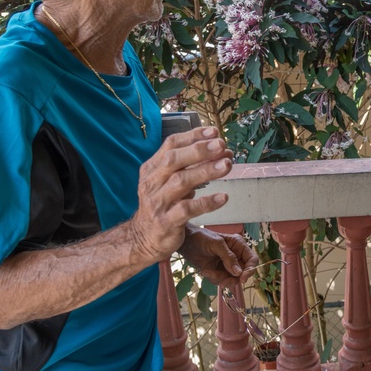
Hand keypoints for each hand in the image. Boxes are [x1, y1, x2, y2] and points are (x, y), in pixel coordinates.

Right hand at [130, 127, 234, 265]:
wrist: (143, 238)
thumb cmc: (163, 205)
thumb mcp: (169, 182)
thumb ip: (190, 166)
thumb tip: (221, 152)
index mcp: (152, 169)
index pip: (171, 145)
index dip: (193, 136)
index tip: (214, 131)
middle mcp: (152, 182)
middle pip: (174, 160)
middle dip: (199, 150)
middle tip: (221, 145)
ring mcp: (158, 202)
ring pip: (181, 182)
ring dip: (205, 172)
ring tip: (227, 166)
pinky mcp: (166, 221)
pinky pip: (187, 210)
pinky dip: (206, 202)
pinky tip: (223, 197)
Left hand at [179, 226, 258, 290]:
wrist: (185, 242)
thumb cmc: (202, 237)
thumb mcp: (217, 245)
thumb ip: (229, 258)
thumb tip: (239, 273)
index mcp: (239, 246)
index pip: (251, 259)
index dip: (250, 270)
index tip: (242, 278)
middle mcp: (235, 256)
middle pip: (242, 273)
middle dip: (232, 278)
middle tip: (222, 281)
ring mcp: (226, 265)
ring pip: (231, 279)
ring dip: (220, 279)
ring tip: (208, 272)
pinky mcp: (217, 271)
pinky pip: (221, 280)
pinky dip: (213, 278)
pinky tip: (204, 271)